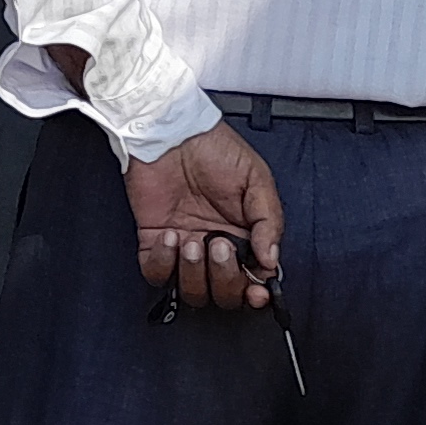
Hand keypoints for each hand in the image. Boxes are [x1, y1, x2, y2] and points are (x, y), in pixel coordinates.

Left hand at [125, 123, 285, 311]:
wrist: (171, 131)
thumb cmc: (214, 149)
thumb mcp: (256, 179)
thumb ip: (269, 221)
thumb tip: (271, 259)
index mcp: (245, 236)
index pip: (253, 280)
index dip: (255, 293)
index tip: (257, 290)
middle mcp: (215, 247)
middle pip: (224, 293)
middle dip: (225, 278)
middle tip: (220, 244)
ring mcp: (185, 248)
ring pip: (192, 291)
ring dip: (194, 273)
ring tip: (193, 239)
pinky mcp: (154, 242)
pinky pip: (157, 274)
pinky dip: (164, 265)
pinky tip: (171, 237)